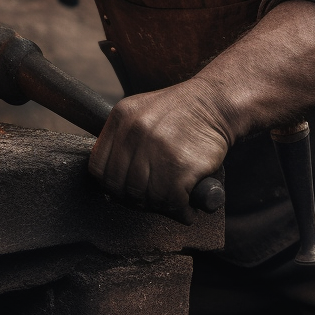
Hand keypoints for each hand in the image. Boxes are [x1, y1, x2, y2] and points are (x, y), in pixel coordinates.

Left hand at [88, 78, 233, 223]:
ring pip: (146, 197)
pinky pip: (173, 201)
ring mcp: (157, 148)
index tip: (124, 192)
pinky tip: (187, 209)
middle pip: (121, 186)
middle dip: (135, 201)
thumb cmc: (181, 112)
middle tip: (152, 202)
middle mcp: (135, 131)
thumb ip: (123, 141)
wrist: (216, 102)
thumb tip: (111, 186)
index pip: (98, 167)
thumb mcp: (142, 112)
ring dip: (160, 207)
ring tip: (172, 205)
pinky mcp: (181, 165)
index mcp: (122, 118)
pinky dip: (181, 211)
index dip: (110, 185)